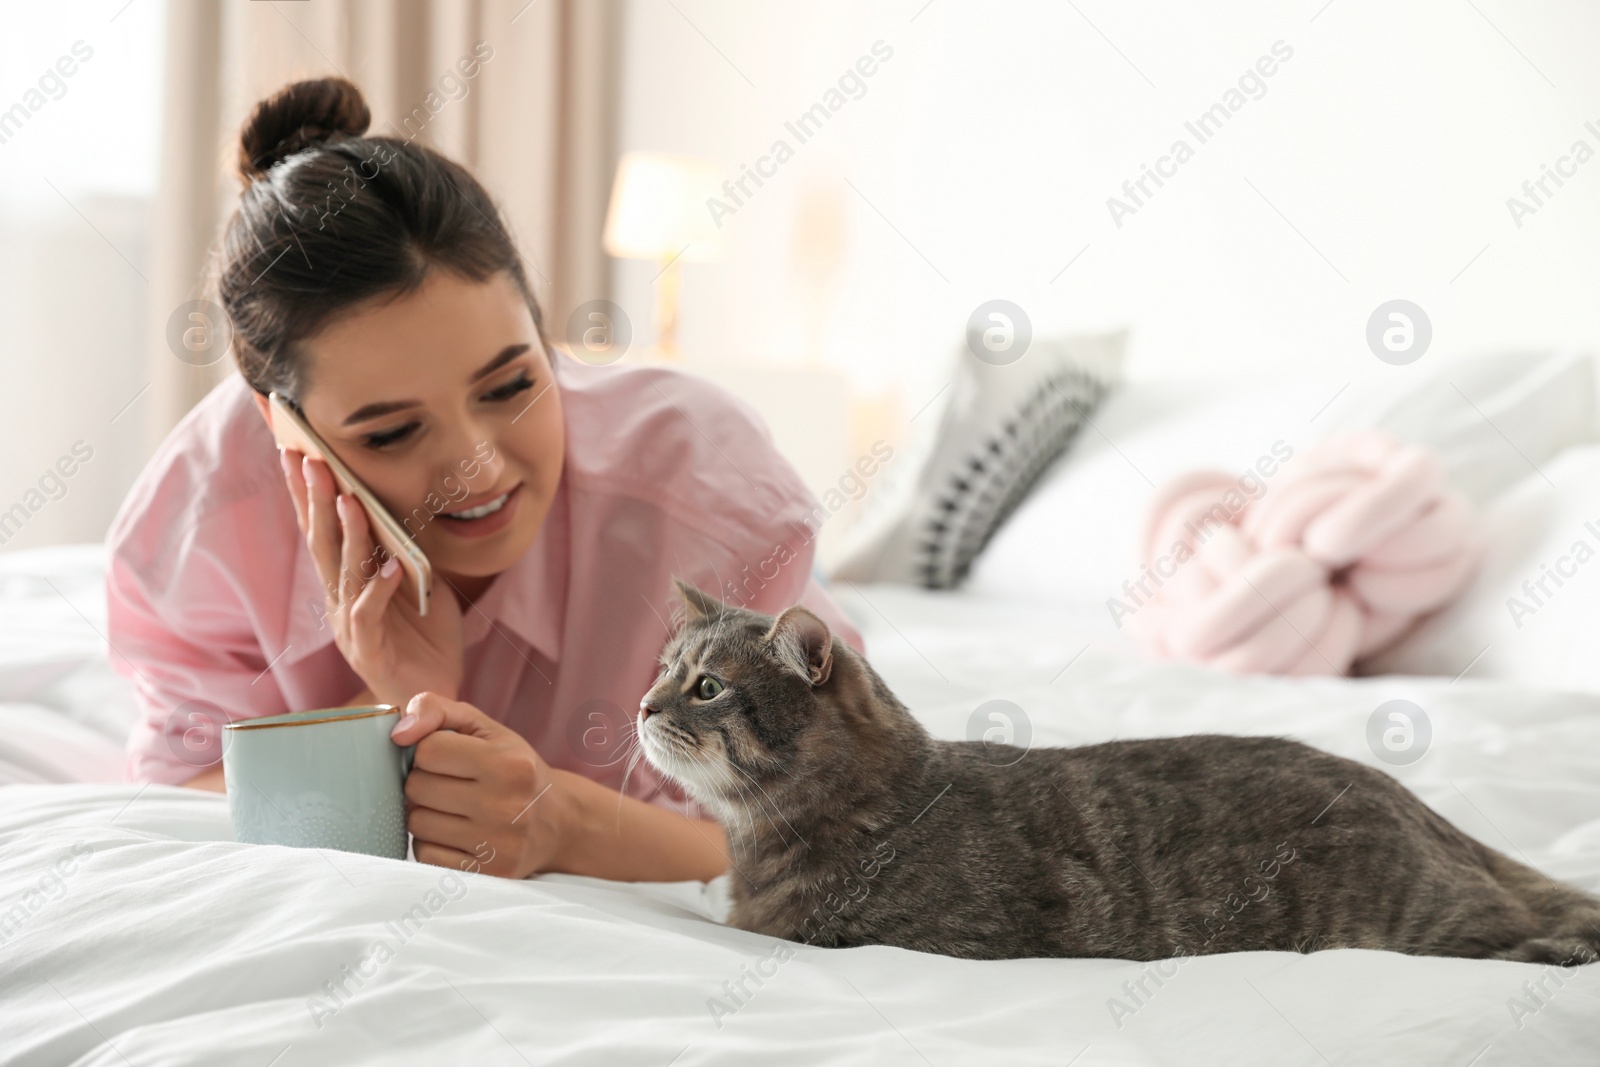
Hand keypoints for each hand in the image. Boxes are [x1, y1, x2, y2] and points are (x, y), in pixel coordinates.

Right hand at [281, 449, 464, 708]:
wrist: (434, 693)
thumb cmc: (424, 636)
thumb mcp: (419, 580)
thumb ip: (405, 546)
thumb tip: (403, 502)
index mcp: (346, 580)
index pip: (321, 527)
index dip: (307, 491)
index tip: (297, 449)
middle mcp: (339, 599)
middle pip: (321, 542)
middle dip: (315, 499)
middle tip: (308, 458)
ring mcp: (350, 625)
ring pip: (344, 573)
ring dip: (346, 534)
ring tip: (349, 498)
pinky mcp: (369, 651)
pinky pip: (371, 615)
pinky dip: (380, 590)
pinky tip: (391, 567)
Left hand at [392, 692, 572, 878]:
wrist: (559, 821)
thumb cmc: (513, 766)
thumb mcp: (485, 728)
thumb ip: (437, 710)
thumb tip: (397, 734)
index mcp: (508, 763)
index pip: (428, 750)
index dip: (428, 750)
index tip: (447, 756)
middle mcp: (507, 805)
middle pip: (417, 788)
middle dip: (423, 781)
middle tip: (446, 783)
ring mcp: (498, 844)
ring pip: (417, 824)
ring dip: (424, 813)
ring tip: (450, 808)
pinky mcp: (488, 873)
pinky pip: (426, 856)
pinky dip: (431, 842)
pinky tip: (454, 832)